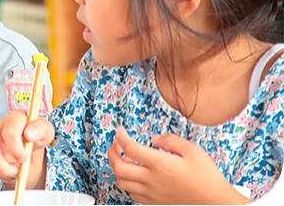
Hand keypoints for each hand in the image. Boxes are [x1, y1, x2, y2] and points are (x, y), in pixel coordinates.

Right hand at [0, 111, 53, 188]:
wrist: (27, 134)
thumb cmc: (36, 132)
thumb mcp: (45, 130)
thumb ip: (40, 129)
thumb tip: (29, 134)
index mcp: (14, 118)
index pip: (9, 133)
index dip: (15, 149)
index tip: (23, 158)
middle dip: (5, 168)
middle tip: (18, 171)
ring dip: (3, 172)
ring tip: (16, 172)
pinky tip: (9, 170)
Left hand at [108, 127, 250, 203]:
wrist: (217, 202)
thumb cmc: (207, 177)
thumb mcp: (192, 150)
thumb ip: (171, 141)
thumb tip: (155, 139)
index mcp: (160, 164)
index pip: (129, 148)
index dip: (120, 137)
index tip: (120, 130)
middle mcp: (152, 180)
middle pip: (119, 167)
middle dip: (112, 153)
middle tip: (116, 145)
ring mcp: (152, 193)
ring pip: (122, 182)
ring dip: (119, 169)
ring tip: (127, 160)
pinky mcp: (155, 202)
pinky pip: (133, 194)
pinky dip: (128, 183)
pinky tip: (137, 175)